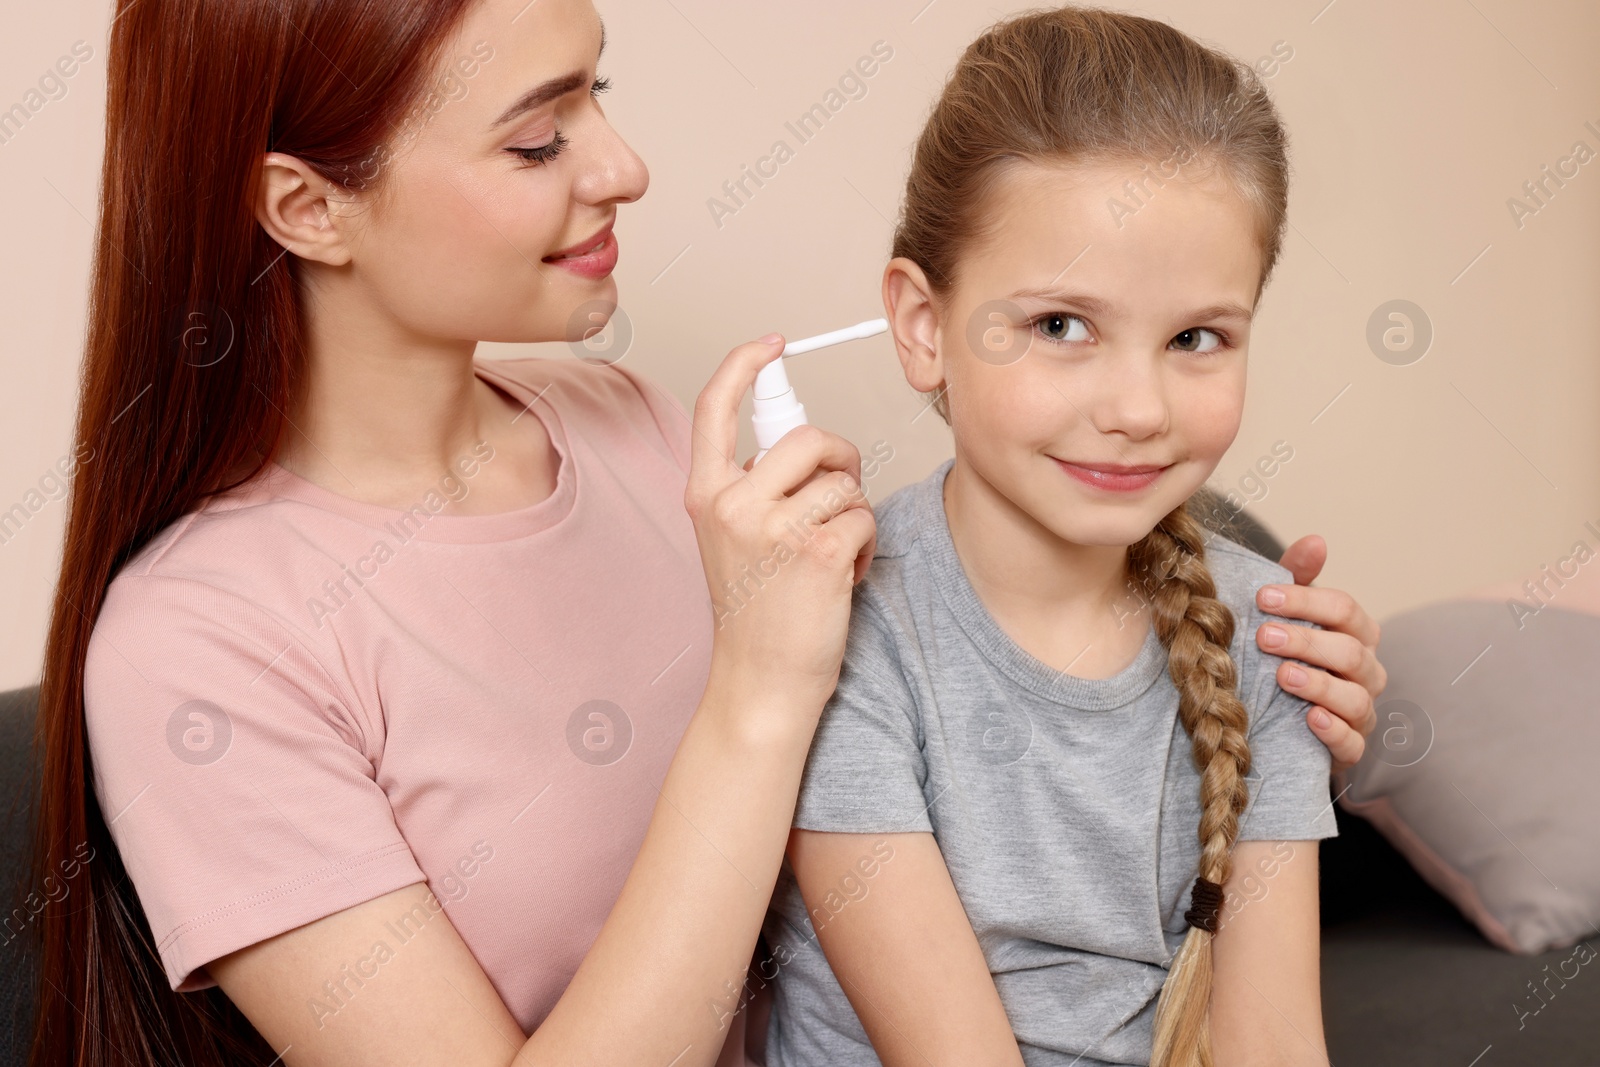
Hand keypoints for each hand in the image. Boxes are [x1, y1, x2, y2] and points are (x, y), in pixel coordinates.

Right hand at [687, 334, 876, 715]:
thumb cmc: (756, 616)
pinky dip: (865, 546)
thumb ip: (754, 488)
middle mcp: (733, 504)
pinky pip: (865, 517)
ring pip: (845, 480)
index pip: (716, 407)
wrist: (761, 684)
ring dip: (854, 513)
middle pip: (808, 436)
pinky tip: (842, 577)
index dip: (745, 364)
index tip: (772, 345)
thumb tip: (801, 444)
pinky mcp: (819, 551)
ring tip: (831, 554)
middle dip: (840, 460)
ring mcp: (775, 527)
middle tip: (837, 498)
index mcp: (705, 495)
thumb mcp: (733, 540)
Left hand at [1255, 535, 1385, 773]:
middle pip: (1349, 651)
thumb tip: (1315, 541)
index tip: (1262, 597)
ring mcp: (1361, 711)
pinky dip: (1335, 731)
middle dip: (1306, 641)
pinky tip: (1311, 719)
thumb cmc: (1288, 655)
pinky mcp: (1350, 748)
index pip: (1344, 609)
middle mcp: (1366, 671)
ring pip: (1356, 697)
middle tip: (1263, 636)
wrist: (1281, 719)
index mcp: (1355, 633)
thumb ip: (1298, 579)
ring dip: (1319, 685)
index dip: (1305, 601)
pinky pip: (1353, 743)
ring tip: (1283, 675)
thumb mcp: (1288, 615)